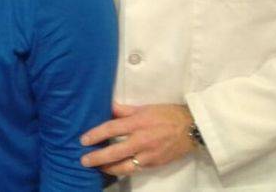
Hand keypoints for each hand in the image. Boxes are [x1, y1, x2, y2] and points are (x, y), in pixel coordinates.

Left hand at [80, 102, 195, 175]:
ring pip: (124, 166)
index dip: (96, 135)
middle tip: (84, 160)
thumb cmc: (167, 115)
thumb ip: (125, 110)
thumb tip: (108, 107)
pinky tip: (115, 169)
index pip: (112, 128)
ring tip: (98, 167)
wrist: (192, 128)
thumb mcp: (145, 108)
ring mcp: (148, 155)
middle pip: (115, 152)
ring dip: (108, 168)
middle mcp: (141, 140)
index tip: (83, 140)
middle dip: (97, 157)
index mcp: (138, 123)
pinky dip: (123, 170)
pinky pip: (135, 169)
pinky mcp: (154, 164)